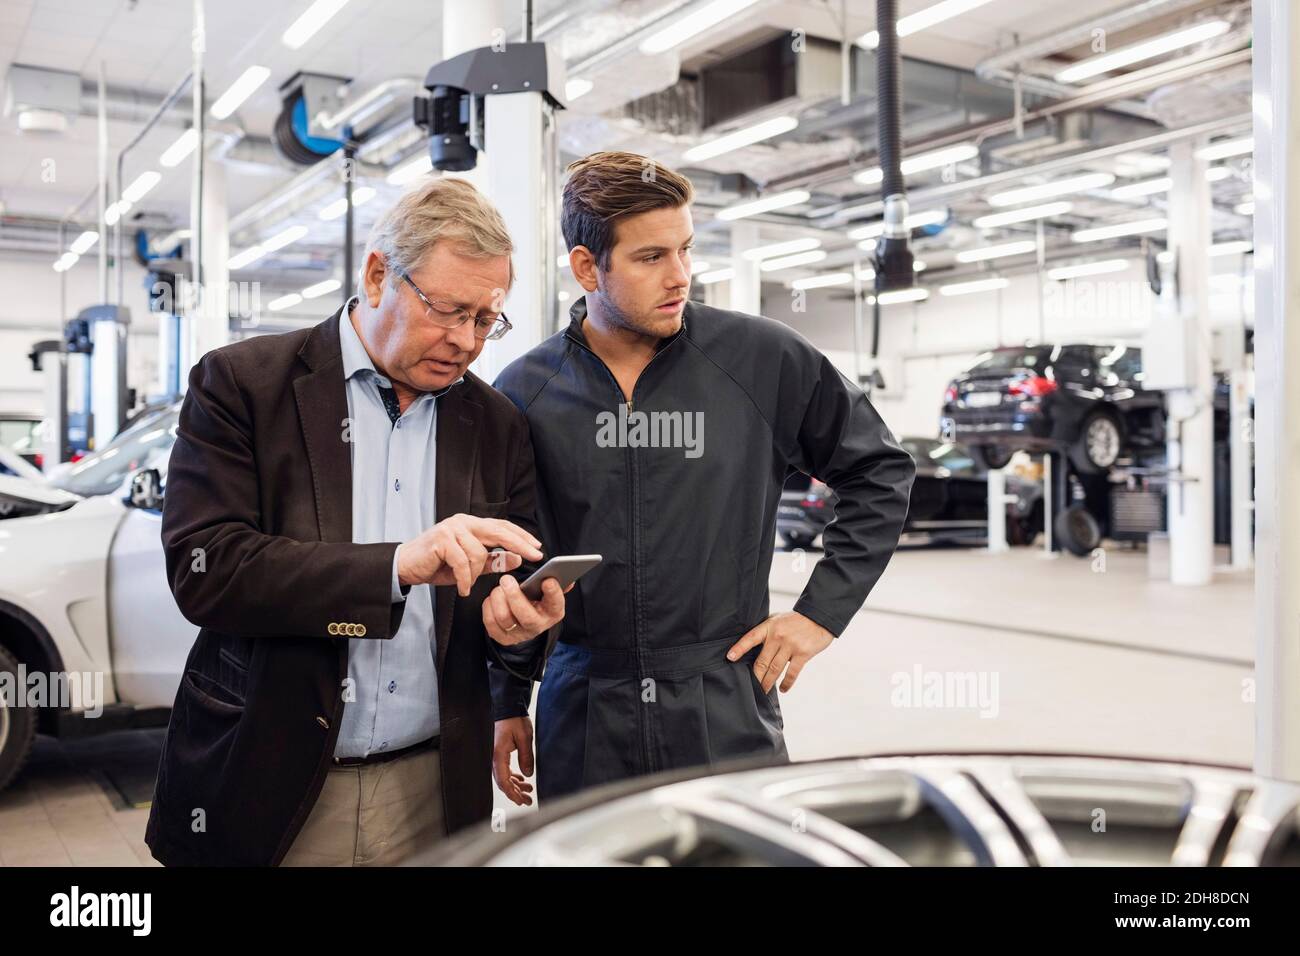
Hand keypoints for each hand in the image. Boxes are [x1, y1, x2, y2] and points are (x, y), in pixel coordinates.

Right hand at [396, 514, 542, 596]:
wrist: (406, 567)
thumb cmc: (438, 565)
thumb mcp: (470, 566)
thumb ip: (492, 561)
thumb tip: (517, 559)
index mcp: (471, 524)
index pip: (501, 526)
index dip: (521, 535)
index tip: (537, 547)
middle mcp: (463, 522)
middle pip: (498, 531)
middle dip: (519, 544)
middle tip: (534, 556)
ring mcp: (451, 528)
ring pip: (479, 553)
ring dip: (475, 574)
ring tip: (466, 584)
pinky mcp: (441, 539)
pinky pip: (463, 562)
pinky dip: (465, 579)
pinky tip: (462, 588)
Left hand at [482, 574, 568, 645]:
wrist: (523, 621)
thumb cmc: (535, 599)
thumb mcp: (546, 591)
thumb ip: (555, 584)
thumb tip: (569, 581)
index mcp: (553, 611)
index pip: (556, 604)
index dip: (553, 592)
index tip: (547, 579)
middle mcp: (538, 626)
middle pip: (526, 616)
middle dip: (515, 596)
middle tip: (506, 579)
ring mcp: (520, 634)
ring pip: (505, 618)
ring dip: (499, 599)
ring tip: (499, 587)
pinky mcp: (503, 638)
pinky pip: (491, 623)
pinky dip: (489, 607)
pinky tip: (492, 598)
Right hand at [493, 716, 533, 805]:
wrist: (509, 708)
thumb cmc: (514, 719)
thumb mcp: (525, 738)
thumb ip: (526, 757)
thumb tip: (528, 774)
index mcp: (498, 755)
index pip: (503, 780)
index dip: (512, 793)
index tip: (520, 800)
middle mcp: (494, 757)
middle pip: (503, 782)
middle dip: (515, 793)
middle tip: (527, 800)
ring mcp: (496, 756)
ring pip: (504, 777)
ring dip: (515, 785)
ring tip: (528, 790)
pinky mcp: (500, 753)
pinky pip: (505, 770)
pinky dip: (513, 776)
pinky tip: (522, 779)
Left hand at [725, 611, 832, 692]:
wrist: (819, 617)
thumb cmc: (796, 621)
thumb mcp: (778, 620)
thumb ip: (767, 631)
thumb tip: (753, 647)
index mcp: (769, 626)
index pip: (750, 638)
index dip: (739, 648)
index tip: (730, 658)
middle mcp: (778, 636)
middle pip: (762, 661)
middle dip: (755, 677)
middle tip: (750, 687)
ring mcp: (790, 645)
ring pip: (774, 669)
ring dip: (768, 683)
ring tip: (763, 691)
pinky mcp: (803, 654)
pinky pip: (791, 673)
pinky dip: (786, 683)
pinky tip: (783, 689)